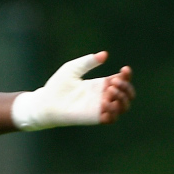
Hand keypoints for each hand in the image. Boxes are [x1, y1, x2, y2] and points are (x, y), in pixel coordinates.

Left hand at [10, 52, 134, 129]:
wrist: (46, 101)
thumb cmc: (58, 85)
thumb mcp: (73, 68)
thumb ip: (88, 61)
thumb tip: (105, 54)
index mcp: (100, 84)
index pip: (122, 81)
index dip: (127, 76)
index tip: (124, 69)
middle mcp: (103, 96)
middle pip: (127, 94)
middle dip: (126, 87)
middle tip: (113, 83)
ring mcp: (100, 108)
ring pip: (123, 107)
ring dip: (122, 99)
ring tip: (110, 91)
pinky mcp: (94, 118)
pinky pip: (112, 119)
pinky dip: (113, 111)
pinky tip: (105, 103)